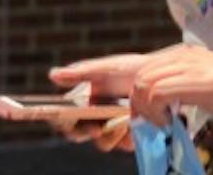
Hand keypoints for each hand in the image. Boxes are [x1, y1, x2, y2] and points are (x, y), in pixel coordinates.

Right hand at [44, 51, 164, 150]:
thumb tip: (52, 75)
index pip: (63, 117)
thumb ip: (81, 73)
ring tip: (124, 119)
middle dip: (87, 131)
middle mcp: (94, 119)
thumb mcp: (106, 68)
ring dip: (111, 133)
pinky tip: (137, 124)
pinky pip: (124, 144)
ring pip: (103, 142)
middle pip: (79, 134)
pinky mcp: (130, 136)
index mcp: (82, 103)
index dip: (61, 120)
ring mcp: (112, 129)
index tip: (67, 118)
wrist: (159, 75)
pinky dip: (129, 136)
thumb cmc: (128, 70)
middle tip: (97, 127)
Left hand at [127, 45, 212, 125]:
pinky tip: (172, 121)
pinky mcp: (193, 79)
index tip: (150, 117)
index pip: (145, 71)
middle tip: (154, 122)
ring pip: (143, 83)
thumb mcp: (203, 82)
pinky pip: (156, 93)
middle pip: (139, 77)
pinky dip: (156, 112)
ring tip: (163, 122)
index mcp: (183, 55)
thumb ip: (182, 87)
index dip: (139, 97)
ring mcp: (187, 65)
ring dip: (146, 109)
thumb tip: (163, 106)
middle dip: (138, 104)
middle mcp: (182, 56)